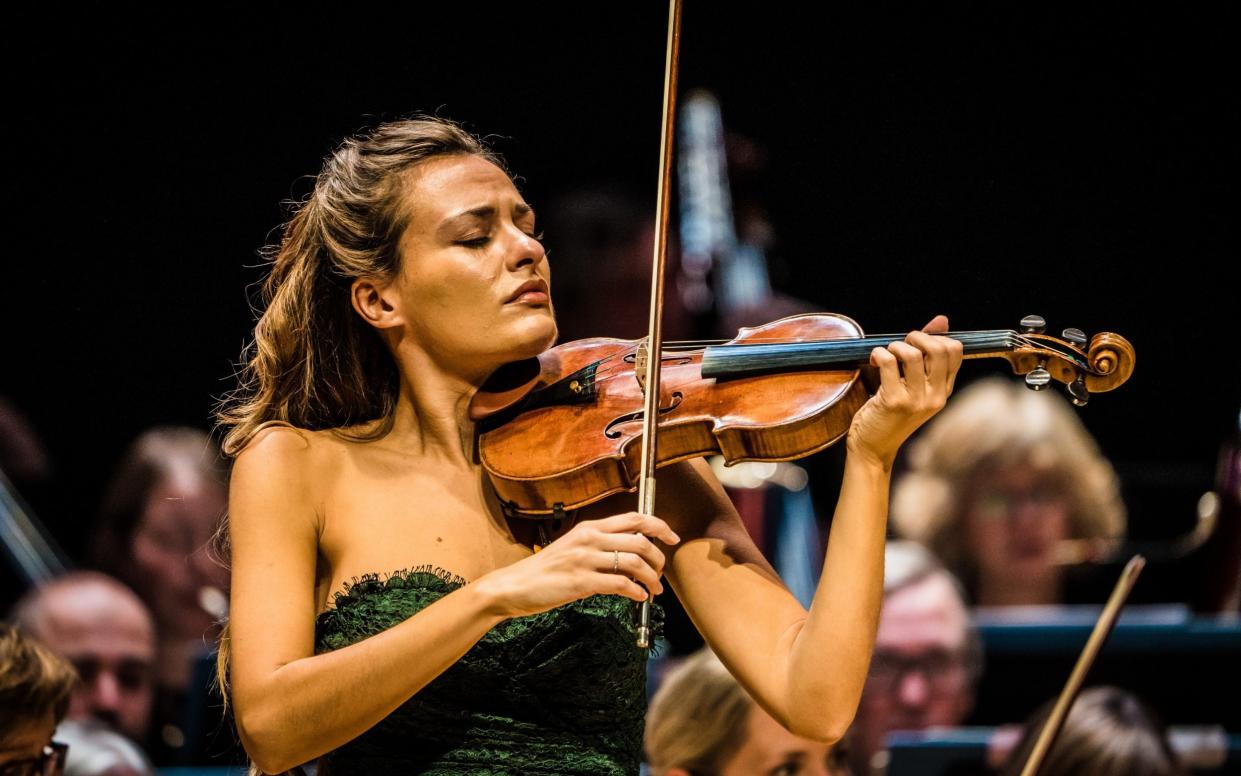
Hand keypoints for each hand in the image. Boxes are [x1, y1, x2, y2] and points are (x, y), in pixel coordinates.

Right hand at [474, 512, 680, 618]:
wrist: (514, 586)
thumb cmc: (545, 571)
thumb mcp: (573, 548)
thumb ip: (599, 546)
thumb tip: (631, 553)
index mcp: (589, 527)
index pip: (634, 518)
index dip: (659, 526)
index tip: (673, 537)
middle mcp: (589, 539)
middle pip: (640, 541)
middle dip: (658, 559)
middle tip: (660, 574)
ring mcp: (585, 559)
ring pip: (634, 563)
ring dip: (652, 578)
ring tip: (654, 590)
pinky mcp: (580, 582)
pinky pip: (620, 584)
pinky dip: (636, 592)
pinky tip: (639, 598)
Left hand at [846, 314, 963, 468]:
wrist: (873, 447)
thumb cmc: (890, 414)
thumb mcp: (914, 384)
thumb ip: (927, 353)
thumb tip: (942, 320)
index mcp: (944, 390)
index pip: (955, 350)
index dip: (934, 337)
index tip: (916, 345)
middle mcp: (935, 396)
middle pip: (938, 348)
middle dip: (916, 337)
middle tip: (900, 346)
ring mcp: (916, 400)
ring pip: (911, 353)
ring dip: (893, 346)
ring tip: (885, 355)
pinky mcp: (894, 401)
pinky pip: (888, 361)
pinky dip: (878, 353)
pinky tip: (875, 361)